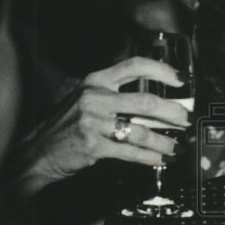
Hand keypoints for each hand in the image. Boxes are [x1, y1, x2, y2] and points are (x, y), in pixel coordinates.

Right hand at [15, 56, 190, 194]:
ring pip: (141, 131)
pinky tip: (161, 159)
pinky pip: (131, 151)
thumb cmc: (67, 127)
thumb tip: (156, 105)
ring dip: (164, 141)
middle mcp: (94, 97)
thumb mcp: (87, 101)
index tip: (181, 79)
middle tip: (186, 119)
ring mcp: (93, 122)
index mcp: (95, 81)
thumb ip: (115, 97)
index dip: (161, 70)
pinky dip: (150, 157)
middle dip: (172, 112)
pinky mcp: (94, 146)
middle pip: (145, 101)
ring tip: (176, 146)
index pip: (134, 66)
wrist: (38, 152)